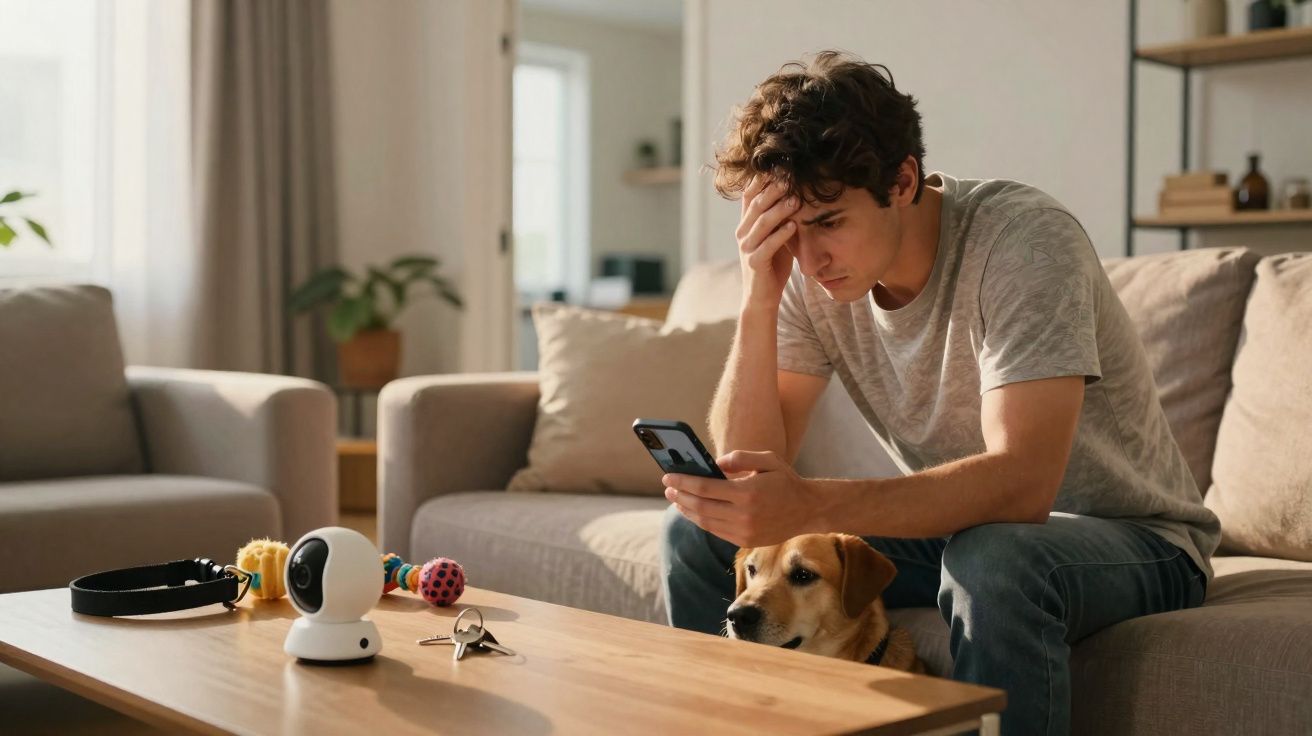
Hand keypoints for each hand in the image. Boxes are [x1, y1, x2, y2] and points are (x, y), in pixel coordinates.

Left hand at [663, 450, 825, 546]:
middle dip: (680, 496)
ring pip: (706, 522)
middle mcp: (744, 515)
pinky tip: (694, 511)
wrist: (808, 510)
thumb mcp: (767, 459)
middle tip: (667, 487)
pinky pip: (716, 531)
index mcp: (748, 492)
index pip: (705, 488)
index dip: (683, 482)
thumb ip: (739, 458)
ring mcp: (744, 531)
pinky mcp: (746, 541)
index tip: (669, 476)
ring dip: (687, 510)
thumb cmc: (785, 481)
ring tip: (676, 499)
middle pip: (701, 507)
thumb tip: (713, 465)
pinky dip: (701, 521)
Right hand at [736, 175, 800, 310]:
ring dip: (779, 210)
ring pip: (762, 223)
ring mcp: (747, 248)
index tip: (779, 167)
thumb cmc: (772, 264)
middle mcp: (742, 233)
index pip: (749, 195)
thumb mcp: (776, 236)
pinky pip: (768, 245)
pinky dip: (781, 235)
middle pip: (756, 205)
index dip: (761, 180)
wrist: (762, 297)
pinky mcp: (755, 263)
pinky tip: (794, 226)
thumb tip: (796, 192)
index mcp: (746, 224)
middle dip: (773, 190)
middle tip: (790, 178)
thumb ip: (780, 218)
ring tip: (796, 200)